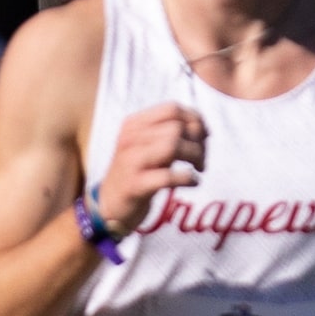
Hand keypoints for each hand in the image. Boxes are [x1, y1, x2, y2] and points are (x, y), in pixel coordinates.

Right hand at [88, 103, 205, 233]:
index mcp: (133, 125)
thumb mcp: (148, 147)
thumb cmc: (137, 173)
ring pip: (173, 146)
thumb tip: (204, 129)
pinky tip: (194, 182)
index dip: (195, 120)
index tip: (204, 136)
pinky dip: (188, 178)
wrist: (109, 206)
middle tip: (201, 159)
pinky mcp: (135, 185)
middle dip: (198, 142)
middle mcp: (129, 139)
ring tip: (199, 168)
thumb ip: (170, 134)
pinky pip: (168, 176)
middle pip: (176, 128)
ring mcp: (131, 161)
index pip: (172, 109)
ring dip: (195, 156)